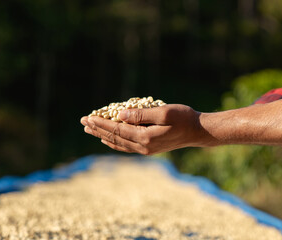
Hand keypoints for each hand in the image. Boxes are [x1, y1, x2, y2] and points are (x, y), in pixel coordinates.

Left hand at [80, 104, 208, 154]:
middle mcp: (143, 147)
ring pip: (118, 144)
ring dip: (103, 136)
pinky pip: (126, 147)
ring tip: (90, 130)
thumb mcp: (163, 112)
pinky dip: (114, 142)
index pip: (117, 130)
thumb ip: (141, 115)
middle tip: (83, 122)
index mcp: (145, 137)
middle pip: (114, 138)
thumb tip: (119, 115)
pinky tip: (108, 140)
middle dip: (98, 129)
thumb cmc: (183, 118)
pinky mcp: (149, 148)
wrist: (197, 131)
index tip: (88, 117)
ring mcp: (146, 149)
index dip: (101, 123)